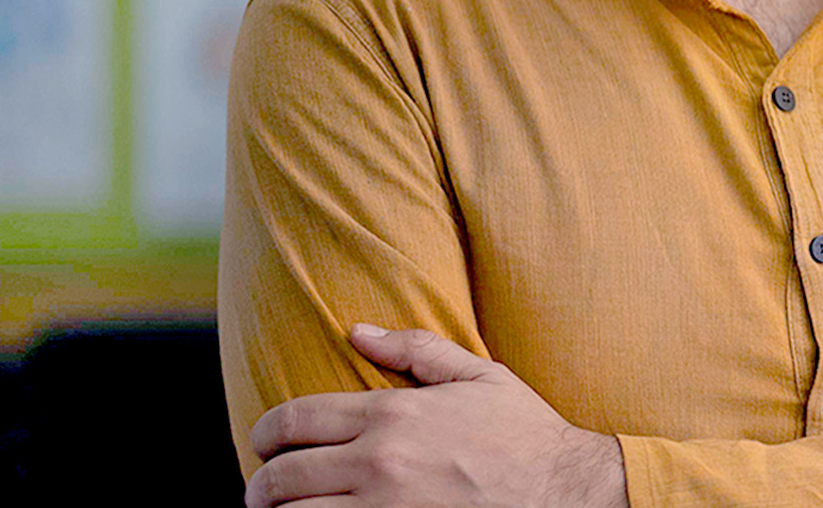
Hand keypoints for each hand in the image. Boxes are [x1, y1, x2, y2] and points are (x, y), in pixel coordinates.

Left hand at [246, 324, 628, 507]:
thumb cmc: (520, 432)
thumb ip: (413, 349)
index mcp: (391, 415)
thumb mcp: (476, 375)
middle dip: (260, 486)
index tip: (262, 442)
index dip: (264, 433)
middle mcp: (377, 465)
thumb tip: (357, 331)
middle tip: (263, 490)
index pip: (293, 421)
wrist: (562, 493)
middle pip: (280, 480)